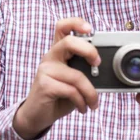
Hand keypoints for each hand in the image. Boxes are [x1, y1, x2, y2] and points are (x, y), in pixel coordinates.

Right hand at [13, 18, 99, 139]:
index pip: (62, 27)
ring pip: (77, 76)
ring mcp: (46, 70)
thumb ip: (84, 71)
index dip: (76, 23)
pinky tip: (82, 108)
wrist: (37, 116)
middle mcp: (50, 57)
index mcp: (58, 51)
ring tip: (93, 103)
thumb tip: (103, 70)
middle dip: (89, 51)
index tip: (90, 29)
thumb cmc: (59, 96)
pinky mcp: (44, 85)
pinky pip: (72, 91)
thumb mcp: (74, 81)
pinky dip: (82, 102)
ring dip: (90, 93)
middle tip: (97, 64)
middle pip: (68, 42)